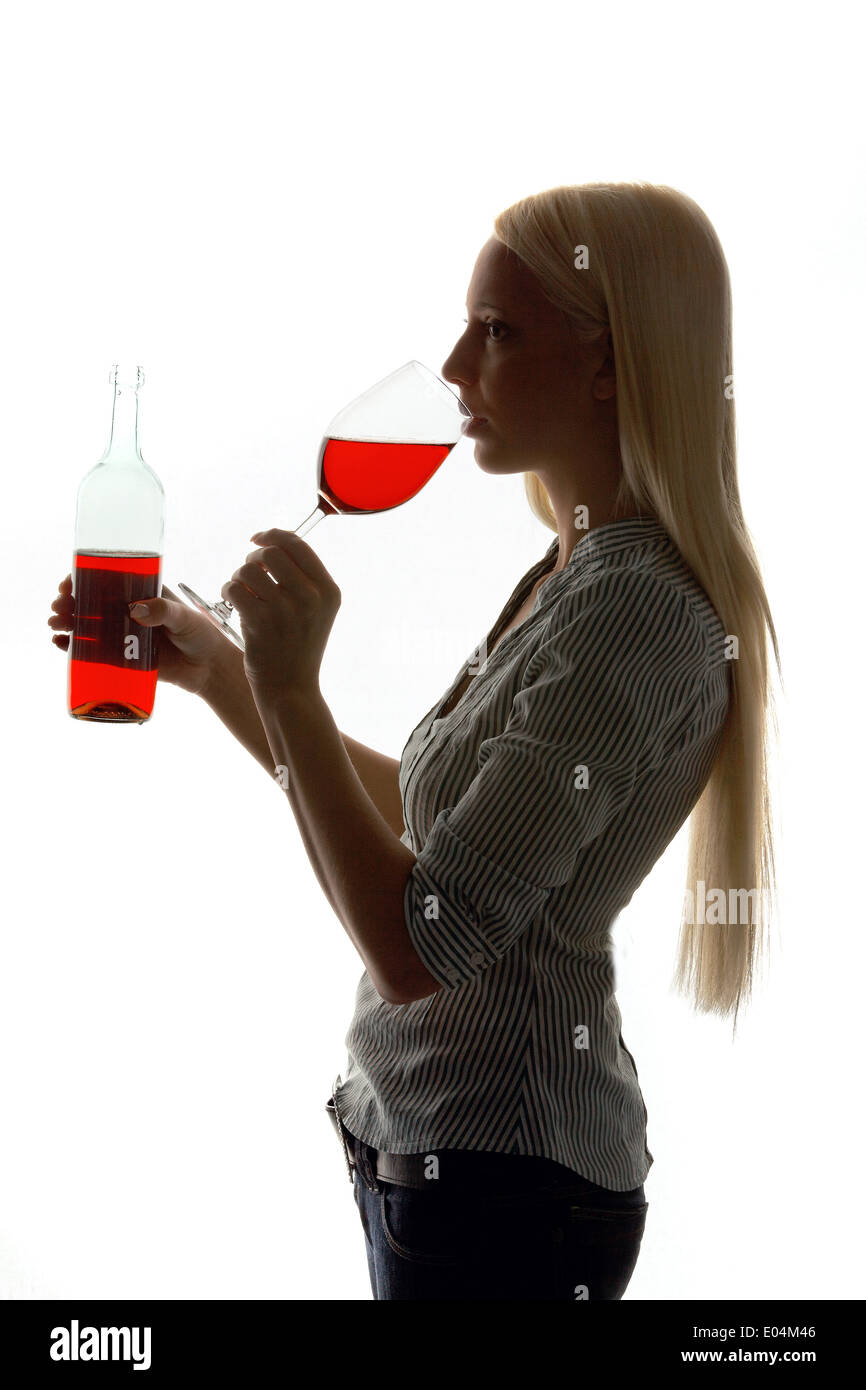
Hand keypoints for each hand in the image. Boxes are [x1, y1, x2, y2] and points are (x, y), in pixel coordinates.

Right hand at [48, 573, 239, 698]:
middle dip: (69, 602)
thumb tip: (136, 610)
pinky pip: (92, 650)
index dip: (82, 578)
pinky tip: (61, 644)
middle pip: (90, 601)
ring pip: (87, 624)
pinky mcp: (121, 657)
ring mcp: (122, 634)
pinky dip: (74, 646)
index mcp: (140, 593)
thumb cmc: (201, 635)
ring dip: (67, 622)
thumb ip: (163, 612)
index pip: (106, 579)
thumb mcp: (184, 618)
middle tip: (59, 608)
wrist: (208, 670)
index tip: (69, 583)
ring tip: (56, 625)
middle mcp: (127, 611)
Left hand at [222, 528, 340, 701]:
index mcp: (329, 590)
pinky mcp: (261, 622)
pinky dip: (229, 591)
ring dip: (239, 577)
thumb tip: (272, 541)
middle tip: (249, 575)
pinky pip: (235, 588)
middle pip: (271, 552)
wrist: (291, 689)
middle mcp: (311, 597)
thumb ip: (302, 577)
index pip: (298, 544)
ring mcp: (287, 610)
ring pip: (249, 569)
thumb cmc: (297, 648)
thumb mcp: (315, 611)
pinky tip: (234, 604)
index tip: (257, 539)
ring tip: (242, 593)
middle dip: (253, 558)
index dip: (273, 535)